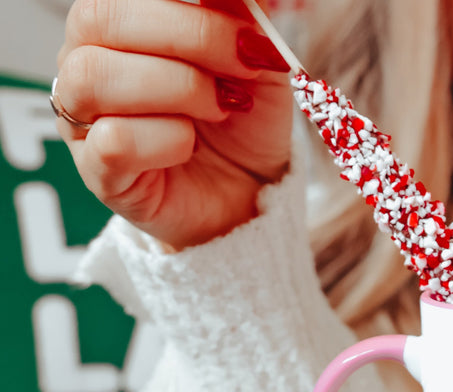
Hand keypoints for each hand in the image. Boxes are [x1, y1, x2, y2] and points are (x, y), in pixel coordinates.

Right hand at [55, 0, 293, 249]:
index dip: (188, 8)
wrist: (253, 196)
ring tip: (219, 108)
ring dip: (177, 88)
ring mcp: (83, 117)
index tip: (247, 31)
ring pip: (95, 76)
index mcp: (118, 23)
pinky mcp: (98, 172)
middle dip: (190, 36)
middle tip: (244, 68)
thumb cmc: (244, 124)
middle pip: (99, 17)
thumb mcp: (254, 59)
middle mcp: (86, 60)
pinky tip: (190, 145)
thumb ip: (237, 12)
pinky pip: (113, 140)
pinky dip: (167, 139)